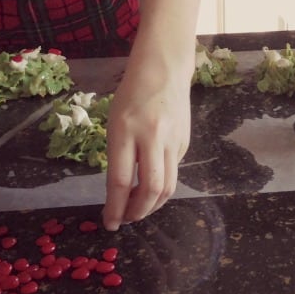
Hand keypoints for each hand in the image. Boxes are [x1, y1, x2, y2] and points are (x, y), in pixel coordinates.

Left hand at [102, 65, 190, 231]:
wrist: (164, 70)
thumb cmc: (131, 95)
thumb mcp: (115, 122)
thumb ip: (119, 155)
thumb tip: (122, 192)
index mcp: (125, 130)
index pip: (121, 180)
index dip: (115, 208)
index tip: (109, 223)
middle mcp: (151, 136)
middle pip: (150, 188)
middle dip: (137, 212)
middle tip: (126, 220)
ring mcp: (172, 139)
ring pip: (167, 186)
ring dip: (152, 205)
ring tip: (139, 210)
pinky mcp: (185, 142)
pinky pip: (173, 171)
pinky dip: (161, 185)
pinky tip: (152, 185)